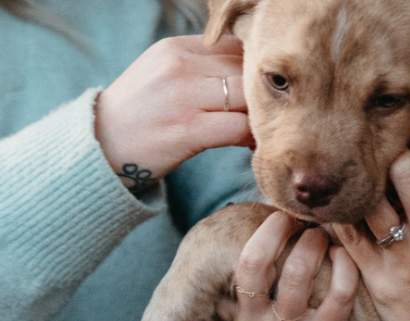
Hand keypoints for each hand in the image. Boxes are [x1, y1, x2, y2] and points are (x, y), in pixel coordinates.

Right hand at [95, 35, 251, 191]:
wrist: (100, 145)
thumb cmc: (141, 113)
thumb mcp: (163, 73)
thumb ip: (202, 66)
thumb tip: (250, 72)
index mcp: (176, 47)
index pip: (235, 47)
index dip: (254, 71)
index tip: (259, 93)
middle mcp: (179, 66)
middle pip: (245, 71)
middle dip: (262, 95)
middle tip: (269, 116)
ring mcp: (183, 97)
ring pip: (247, 97)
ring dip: (260, 117)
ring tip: (261, 131)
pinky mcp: (188, 129)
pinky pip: (238, 128)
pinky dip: (251, 138)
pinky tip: (250, 146)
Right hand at [217, 213, 359, 320]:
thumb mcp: (269, 313)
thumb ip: (260, 280)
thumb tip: (258, 222)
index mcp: (243, 317)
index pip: (244, 267)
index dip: (264, 235)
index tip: (282, 215)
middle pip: (264, 267)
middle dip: (287, 234)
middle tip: (308, 222)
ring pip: (299, 276)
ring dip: (316, 245)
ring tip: (327, 235)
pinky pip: (337, 294)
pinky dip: (344, 267)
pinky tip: (347, 256)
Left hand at [333, 128, 409, 320]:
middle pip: (401, 168)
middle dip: (391, 153)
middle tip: (383, 155)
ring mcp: (406, 257)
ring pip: (372, 198)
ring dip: (363, 182)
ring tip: (357, 178)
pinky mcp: (381, 281)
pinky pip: (350, 238)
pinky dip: (339, 216)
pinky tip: (335, 205)